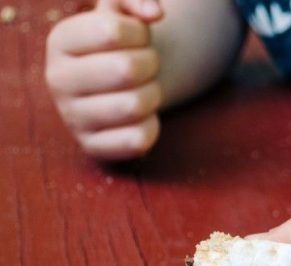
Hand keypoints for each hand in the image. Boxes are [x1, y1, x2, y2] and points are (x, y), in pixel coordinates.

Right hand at [46, 0, 163, 159]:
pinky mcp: (93, 147)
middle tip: (145, 66)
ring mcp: (72, 117)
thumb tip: (154, 13)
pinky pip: (139, 139)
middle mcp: (57, 79)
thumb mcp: (123, 12)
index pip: (112, 30)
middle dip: (151, 64)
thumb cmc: (122, 45)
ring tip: (143, 89)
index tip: (138, 38)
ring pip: (135, 105)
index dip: (140, 33)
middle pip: (127, 69)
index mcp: (60, 40)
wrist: (117, 87)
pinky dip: (152, 126)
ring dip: (154, 94)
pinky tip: (141, 117)